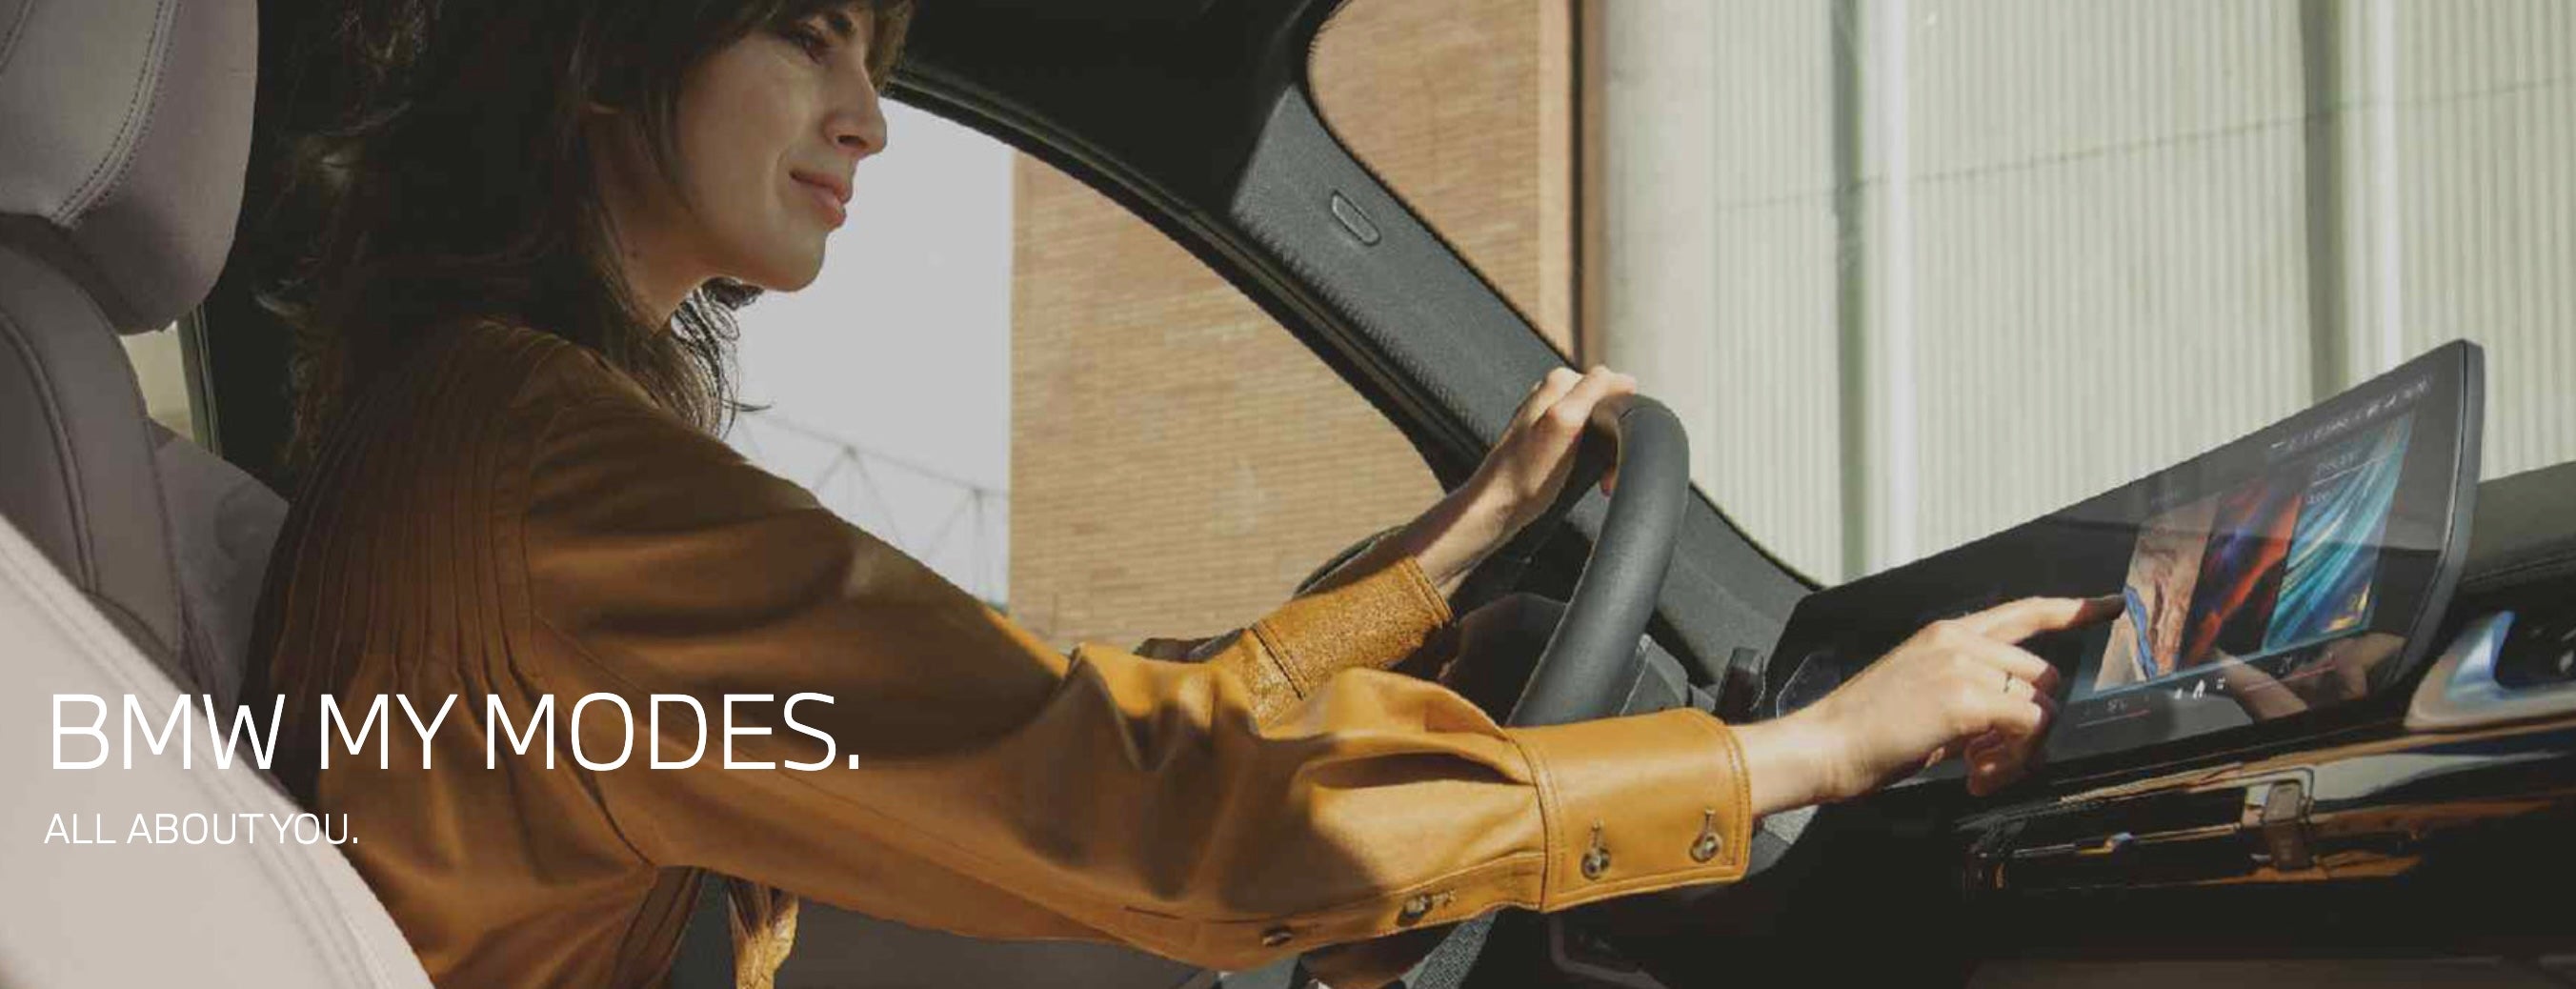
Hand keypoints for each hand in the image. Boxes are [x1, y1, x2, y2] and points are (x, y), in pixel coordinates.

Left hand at [1409, 367, 1636, 591]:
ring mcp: (1551, 417)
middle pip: (1608, 407)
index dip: (1623, 413)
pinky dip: (1593, 462)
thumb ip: (1593, 390)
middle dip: (1615, 436)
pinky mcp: (1551, 441)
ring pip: (1600, 427)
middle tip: (1607, 471)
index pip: (1614, 384)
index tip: (1618, 443)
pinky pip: (1588, 445)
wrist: (1498, 506)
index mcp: (1559, 382)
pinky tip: (1587, 479)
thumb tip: (1625, 379)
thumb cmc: (1526, 474)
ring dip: (1606, 452)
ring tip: (1600, 479)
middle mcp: (1553, 394)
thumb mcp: (1565, 422)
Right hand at [1735, 595, 2119, 812]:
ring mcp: (1963, 666)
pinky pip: (2027, 728)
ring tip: (1980, 770)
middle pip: (2043, 674)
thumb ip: (1969, 693)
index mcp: (1945, 633)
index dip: (2071, 610)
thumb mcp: (1921, 695)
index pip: (2023, 610)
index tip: (2108, 606)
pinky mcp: (1965, 699)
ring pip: (2039, 705)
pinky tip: (1975, 775)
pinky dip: (2013, 760)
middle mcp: (1958, 640)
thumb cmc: (1864, 730)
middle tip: (1994, 759)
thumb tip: (2014, 722)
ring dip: (2021, 748)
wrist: (1824, 744)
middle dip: (2031, 722)